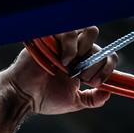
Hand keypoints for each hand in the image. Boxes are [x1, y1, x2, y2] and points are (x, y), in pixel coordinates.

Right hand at [1, 27, 118, 114]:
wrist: (24, 96)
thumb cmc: (45, 98)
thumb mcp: (74, 102)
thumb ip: (92, 99)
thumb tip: (109, 94)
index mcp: (84, 64)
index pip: (106, 56)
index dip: (108, 67)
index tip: (97, 83)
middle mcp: (77, 51)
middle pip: (100, 46)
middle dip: (95, 64)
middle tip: (81, 77)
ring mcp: (65, 42)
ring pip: (90, 32)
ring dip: (86, 50)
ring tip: (72, 66)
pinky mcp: (53, 36)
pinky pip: (70, 30)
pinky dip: (70, 46)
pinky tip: (62, 61)